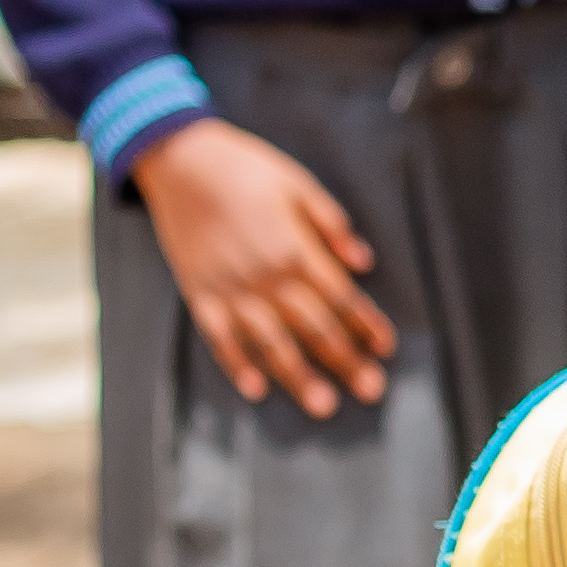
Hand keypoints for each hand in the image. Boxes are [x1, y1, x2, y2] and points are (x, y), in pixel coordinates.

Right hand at [133, 118, 394, 416]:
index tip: (386, 348)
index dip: (366, 324)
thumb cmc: (247, 169)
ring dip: (298, 374)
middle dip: (344, 359)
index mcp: (296, 249)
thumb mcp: (300, 186)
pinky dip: (236, 363)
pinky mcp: (198, 291)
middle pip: (313, 326)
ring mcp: (230, 287)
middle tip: (371, 390)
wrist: (181, 161)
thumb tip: (363, 262)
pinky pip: (219, 336)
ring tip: (323, 404)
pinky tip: (256, 388)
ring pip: (270, 341)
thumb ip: (332, 226)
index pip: (341, 297)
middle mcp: (265, 275)